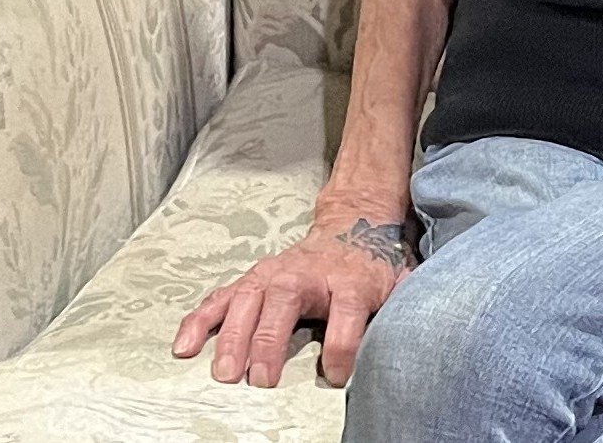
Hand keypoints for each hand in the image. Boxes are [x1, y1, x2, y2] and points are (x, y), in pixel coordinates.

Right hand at [172, 207, 415, 387]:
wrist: (354, 223)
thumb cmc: (373, 267)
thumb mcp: (399, 284)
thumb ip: (404, 309)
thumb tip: (418, 339)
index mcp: (350, 281)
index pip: (347, 315)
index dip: (343, 346)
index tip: (337, 373)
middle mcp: (308, 275)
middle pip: (286, 304)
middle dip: (272, 340)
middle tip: (260, 378)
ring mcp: (276, 275)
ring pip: (249, 301)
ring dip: (233, 335)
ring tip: (223, 371)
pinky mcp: (253, 279)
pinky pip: (221, 299)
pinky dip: (200, 320)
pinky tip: (184, 345)